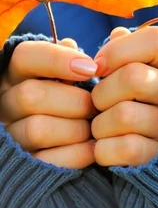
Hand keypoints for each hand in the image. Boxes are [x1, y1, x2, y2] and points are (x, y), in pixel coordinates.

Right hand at [0, 39, 97, 168]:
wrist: (83, 139)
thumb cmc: (81, 96)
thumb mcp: (78, 74)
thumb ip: (78, 58)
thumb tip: (71, 44)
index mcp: (18, 73)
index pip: (26, 56)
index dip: (58, 60)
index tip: (92, 68)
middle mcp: (7, 102)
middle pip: (30, 95)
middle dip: (75, 101)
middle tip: (97, 105)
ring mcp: (13, 135)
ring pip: (37, 129)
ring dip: (77, 128)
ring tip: (95, 126)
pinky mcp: (27, 163)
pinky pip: (49, 160)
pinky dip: (79, 153)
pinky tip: (93, 146)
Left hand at [91, 27, 157, 166]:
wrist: (145, 152)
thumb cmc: (132, 102)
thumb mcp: (130, 70)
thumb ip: (123, 49)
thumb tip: (117, 33)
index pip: (156, 40)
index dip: (119, 51)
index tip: (99, 67)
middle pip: (133, 77)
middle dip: (102, 92)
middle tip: (99, 103)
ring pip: (124, 115)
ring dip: (99, 125)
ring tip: (102, 127)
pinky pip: (126, 148)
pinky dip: (104, 150)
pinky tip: (106, 147)